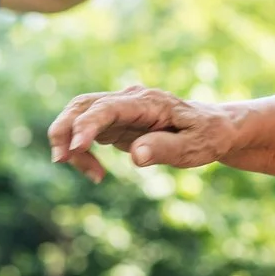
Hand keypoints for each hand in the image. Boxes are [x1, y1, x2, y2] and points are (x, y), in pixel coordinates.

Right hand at [47, 86, 239, 181]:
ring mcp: (119, 110)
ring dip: (70, 144)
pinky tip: (96, 174)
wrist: (213, 128)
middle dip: (63, 130)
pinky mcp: (115, 123)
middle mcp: (128, 100)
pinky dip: (82, 153)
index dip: (87, 126)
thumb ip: (165, 149)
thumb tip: (135, 156)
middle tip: (62, 160)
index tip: (75, 148)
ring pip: (78, 118)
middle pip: (81, 105)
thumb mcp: (195, 147)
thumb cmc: (207, 136)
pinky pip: (86, 133)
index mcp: (147, 102)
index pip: (107, 108)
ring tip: (94, 175)